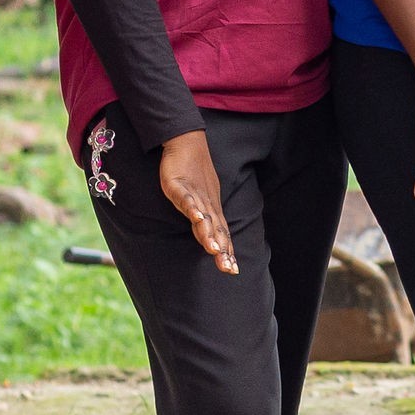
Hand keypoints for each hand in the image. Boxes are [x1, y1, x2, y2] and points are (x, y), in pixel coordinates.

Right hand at [157, 130, 237, 271]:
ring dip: (209, 233)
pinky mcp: (180, 185)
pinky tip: (196, 217)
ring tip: (214, 249)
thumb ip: (204, 221)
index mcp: (212, 211)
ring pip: (203, 217)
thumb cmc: (195, 174)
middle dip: (222, 250)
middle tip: (228, 268)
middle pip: (216, 230)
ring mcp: (195, 195)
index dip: (227, 252)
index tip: (233, 271)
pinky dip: (192, 208)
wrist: (188, 144)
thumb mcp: (200, 201)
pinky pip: (187, 198)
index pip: (222, 235)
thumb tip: (212, 238)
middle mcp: (207, 206)